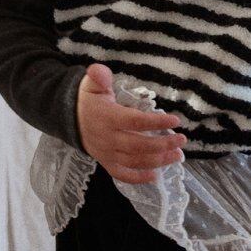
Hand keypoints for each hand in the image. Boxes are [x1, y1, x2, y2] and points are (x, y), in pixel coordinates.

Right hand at [76, 63, 186, 182]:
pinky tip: (155, 177)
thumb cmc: (88, 100)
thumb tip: (100, 71)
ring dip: (157, 161)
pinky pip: (122, 175)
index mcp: (107, 118)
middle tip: (181, 140)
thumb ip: (98, 76)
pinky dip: (138, 178)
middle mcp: (108, 139)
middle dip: (162, 144)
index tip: (175, 120)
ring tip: (176, 155)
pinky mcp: (106, 163)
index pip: (135, 122)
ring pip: (134, 161)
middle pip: (138, 145)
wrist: (69, 119)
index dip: (156, 122)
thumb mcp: (91, 84)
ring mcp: (107, 153)